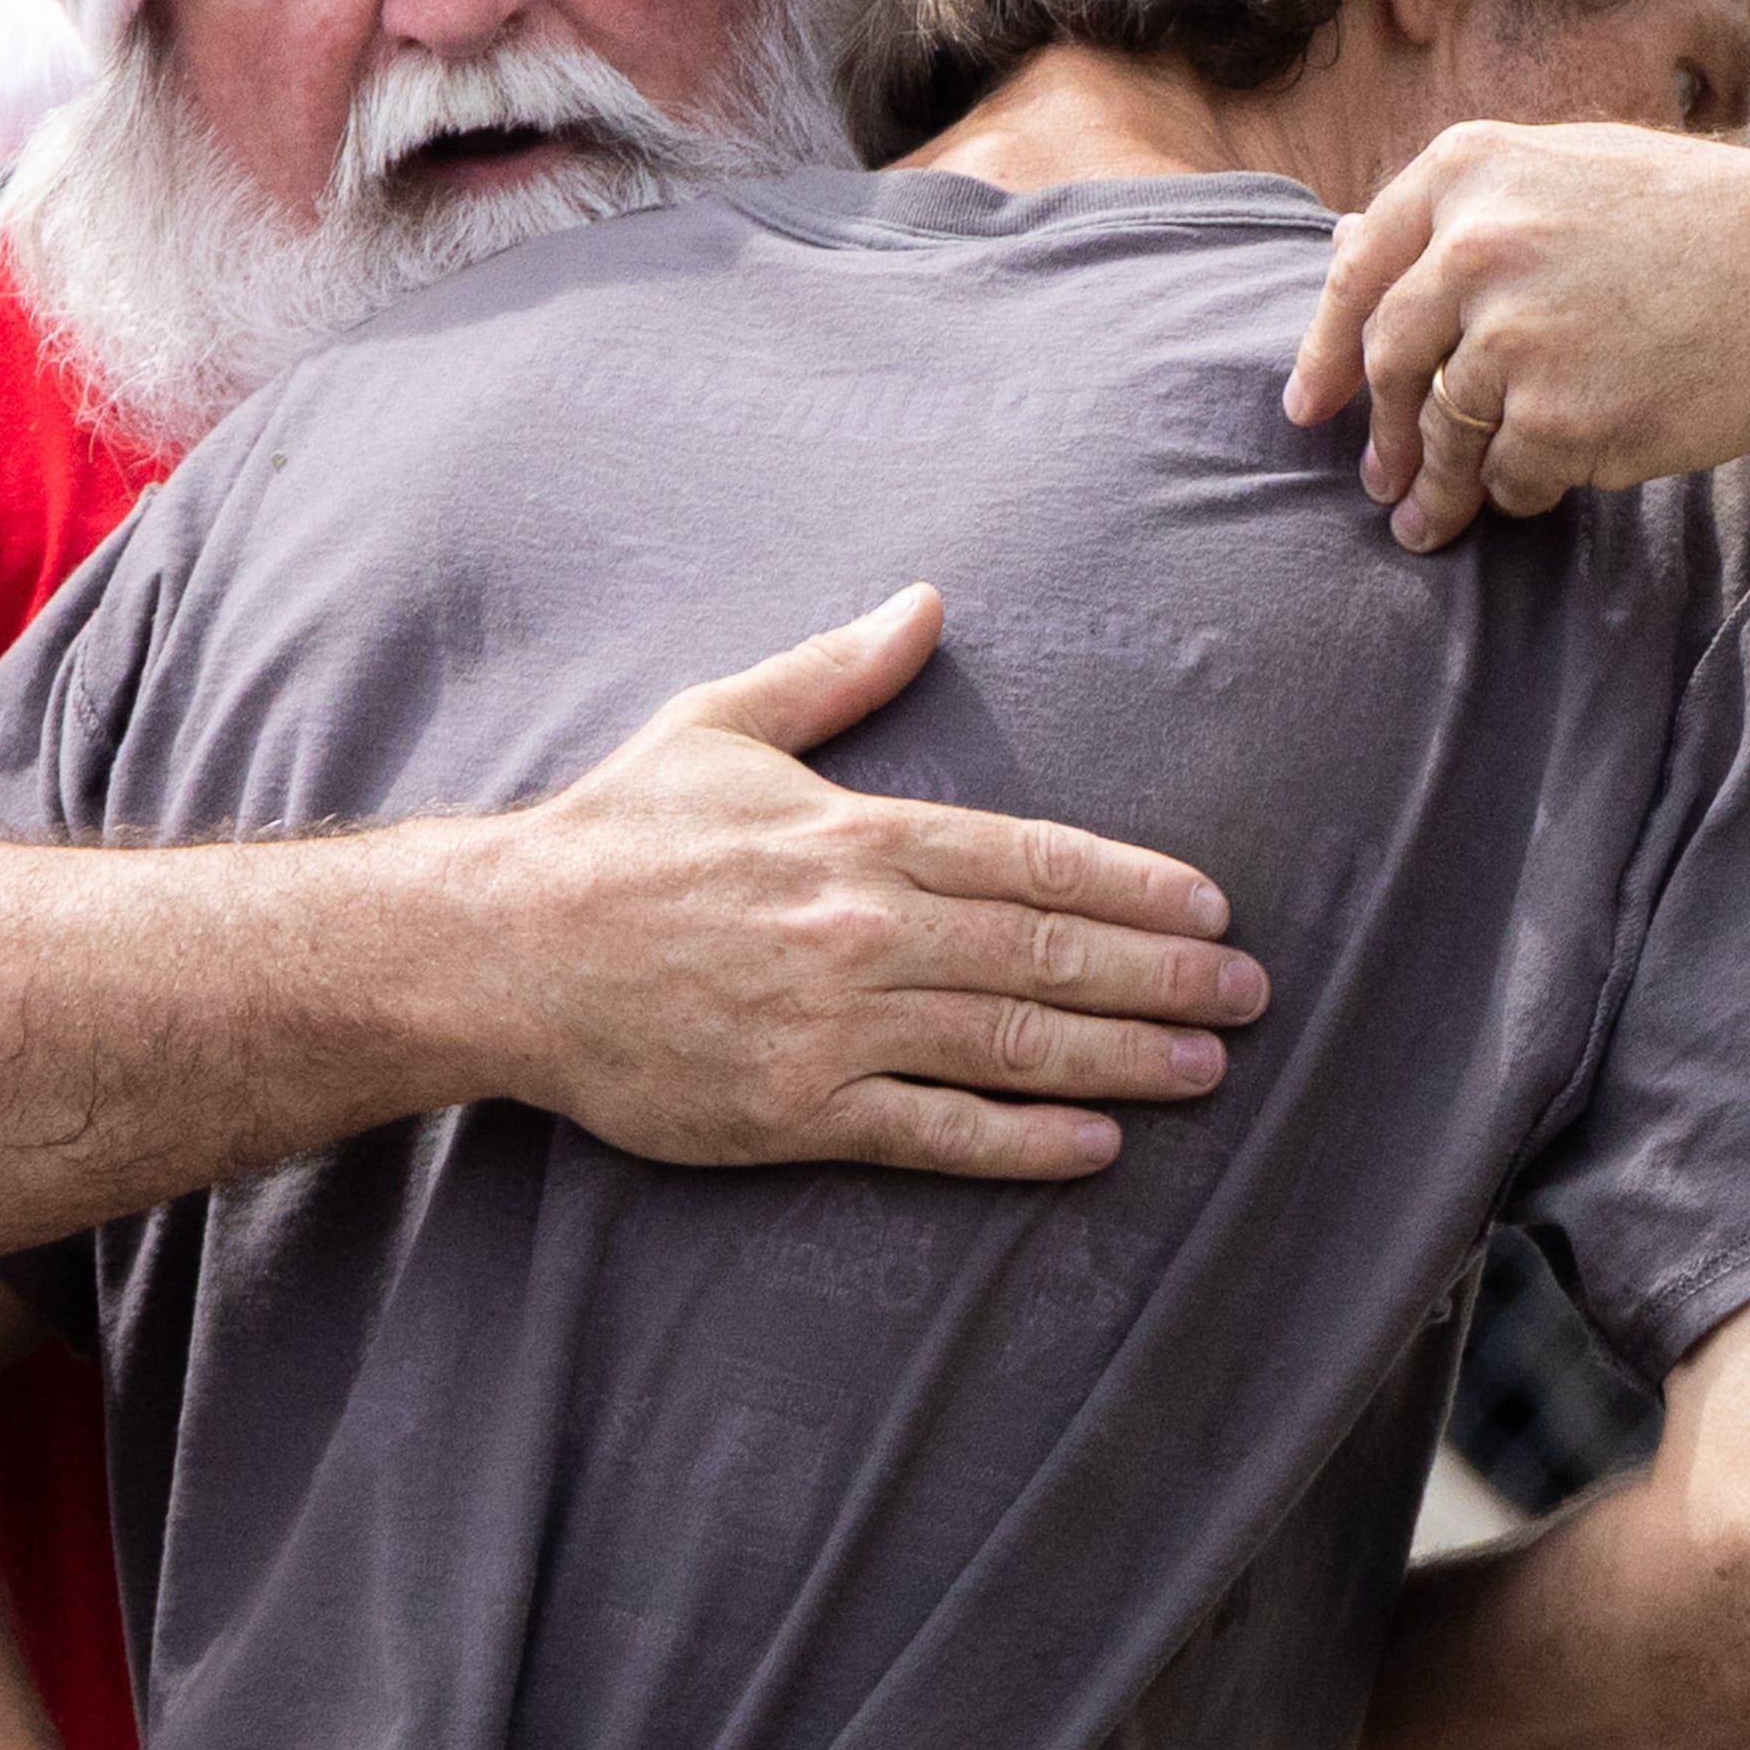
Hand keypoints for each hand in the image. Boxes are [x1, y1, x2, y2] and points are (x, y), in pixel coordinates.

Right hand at [488, 586, 1261, 1185]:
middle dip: (1161, 974)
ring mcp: (834, 1027)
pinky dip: (1024, 1142)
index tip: (1209, 906)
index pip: (1031, 859)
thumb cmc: (611, 838)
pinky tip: (1097, 1144)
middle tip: (1249, 993)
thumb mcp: (720, 724)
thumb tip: (926, 605)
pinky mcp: (796, 1111)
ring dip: (1122, 1056)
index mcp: (857, 835)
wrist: (500, 952)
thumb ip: (835, 675)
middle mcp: (862, 931)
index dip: (1133, 886)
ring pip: (1011, 1042)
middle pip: (1045, 952)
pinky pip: (936, 1132)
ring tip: (1205, 1067)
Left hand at [1285, 124, 1749, 548]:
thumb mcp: (1569, 174)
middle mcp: (1477, 245)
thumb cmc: (1692, 226)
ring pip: (1444, 433)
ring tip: (1432, 522)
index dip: (1327, 349)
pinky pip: (1510, 477)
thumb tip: (1341, 237)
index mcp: (1469, 171)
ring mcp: (1513, 335)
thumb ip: (1460, 211)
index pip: (1360, 271)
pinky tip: (1556, 481)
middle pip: (1391, 361)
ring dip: (1437, 488)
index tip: (1311, 405)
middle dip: (1381, 434)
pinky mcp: (1555, 419)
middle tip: (1380, 480)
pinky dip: (1522, 492)